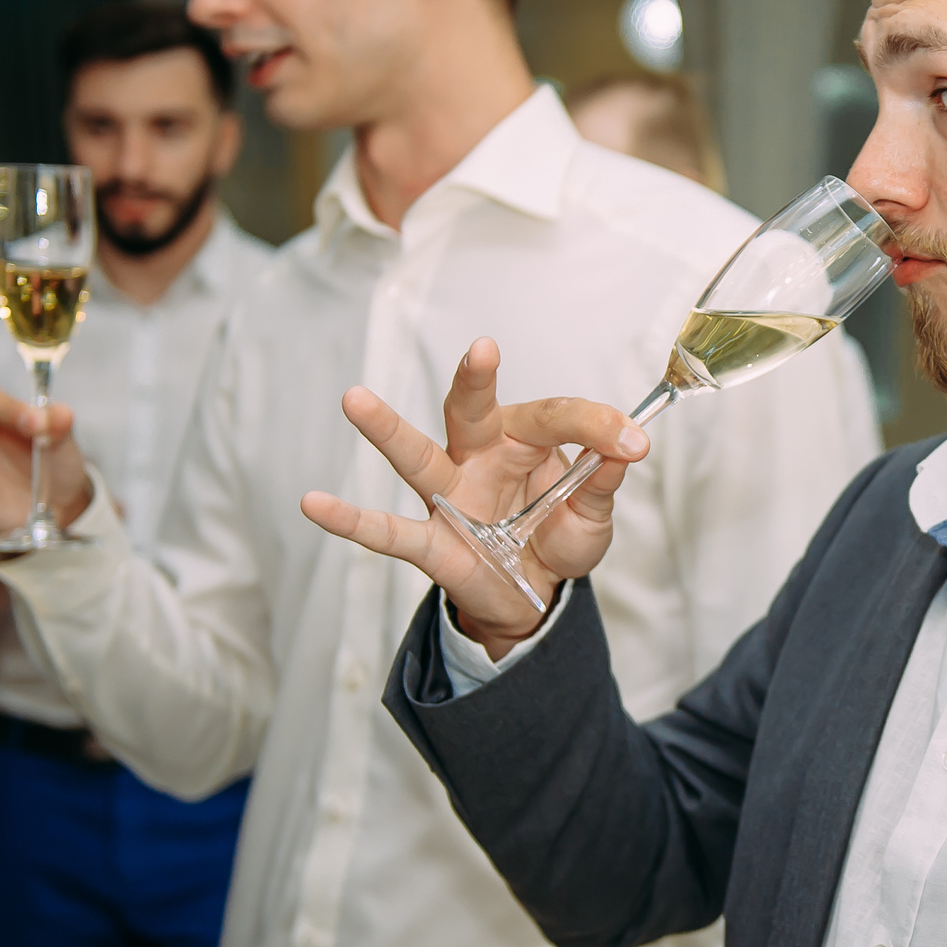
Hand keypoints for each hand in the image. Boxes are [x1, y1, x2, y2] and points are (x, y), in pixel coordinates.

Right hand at [298, 338, 647, 651]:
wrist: (535, 597)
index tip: (633, 442)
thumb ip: (603, 483)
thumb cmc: (557, 539)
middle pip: (473, 410)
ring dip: (387, 430)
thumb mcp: (593, 516)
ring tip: (354, 399)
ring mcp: (451, 496)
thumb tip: (626, 448)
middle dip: (475, 380)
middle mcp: (480, 456)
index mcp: (525, 440)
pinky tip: (314, 505)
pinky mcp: (432, 541)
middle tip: (482, 350)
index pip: (557, 417)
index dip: (597, 425)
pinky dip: (351, 521)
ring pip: (417, 457)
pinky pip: (388, 532)